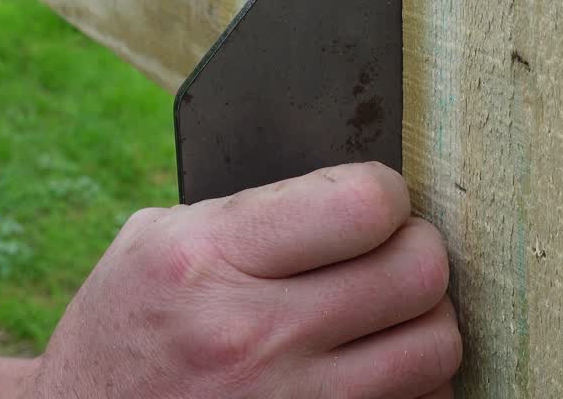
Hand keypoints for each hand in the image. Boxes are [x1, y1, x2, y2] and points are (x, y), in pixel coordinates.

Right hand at [32, 162, 459, 398]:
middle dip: (417, 251)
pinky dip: (414, 383)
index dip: (385, 193)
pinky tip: (377, 368)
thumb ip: (248, 210)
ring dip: (424, 321)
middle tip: (393, 252)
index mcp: (208, 260)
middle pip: (418, 273)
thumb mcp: (153, 244)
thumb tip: (354, 184)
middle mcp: (253, 336)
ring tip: (388, 313)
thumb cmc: (125, 330)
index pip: (362, 206)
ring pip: (437, 347)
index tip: (375, 202)